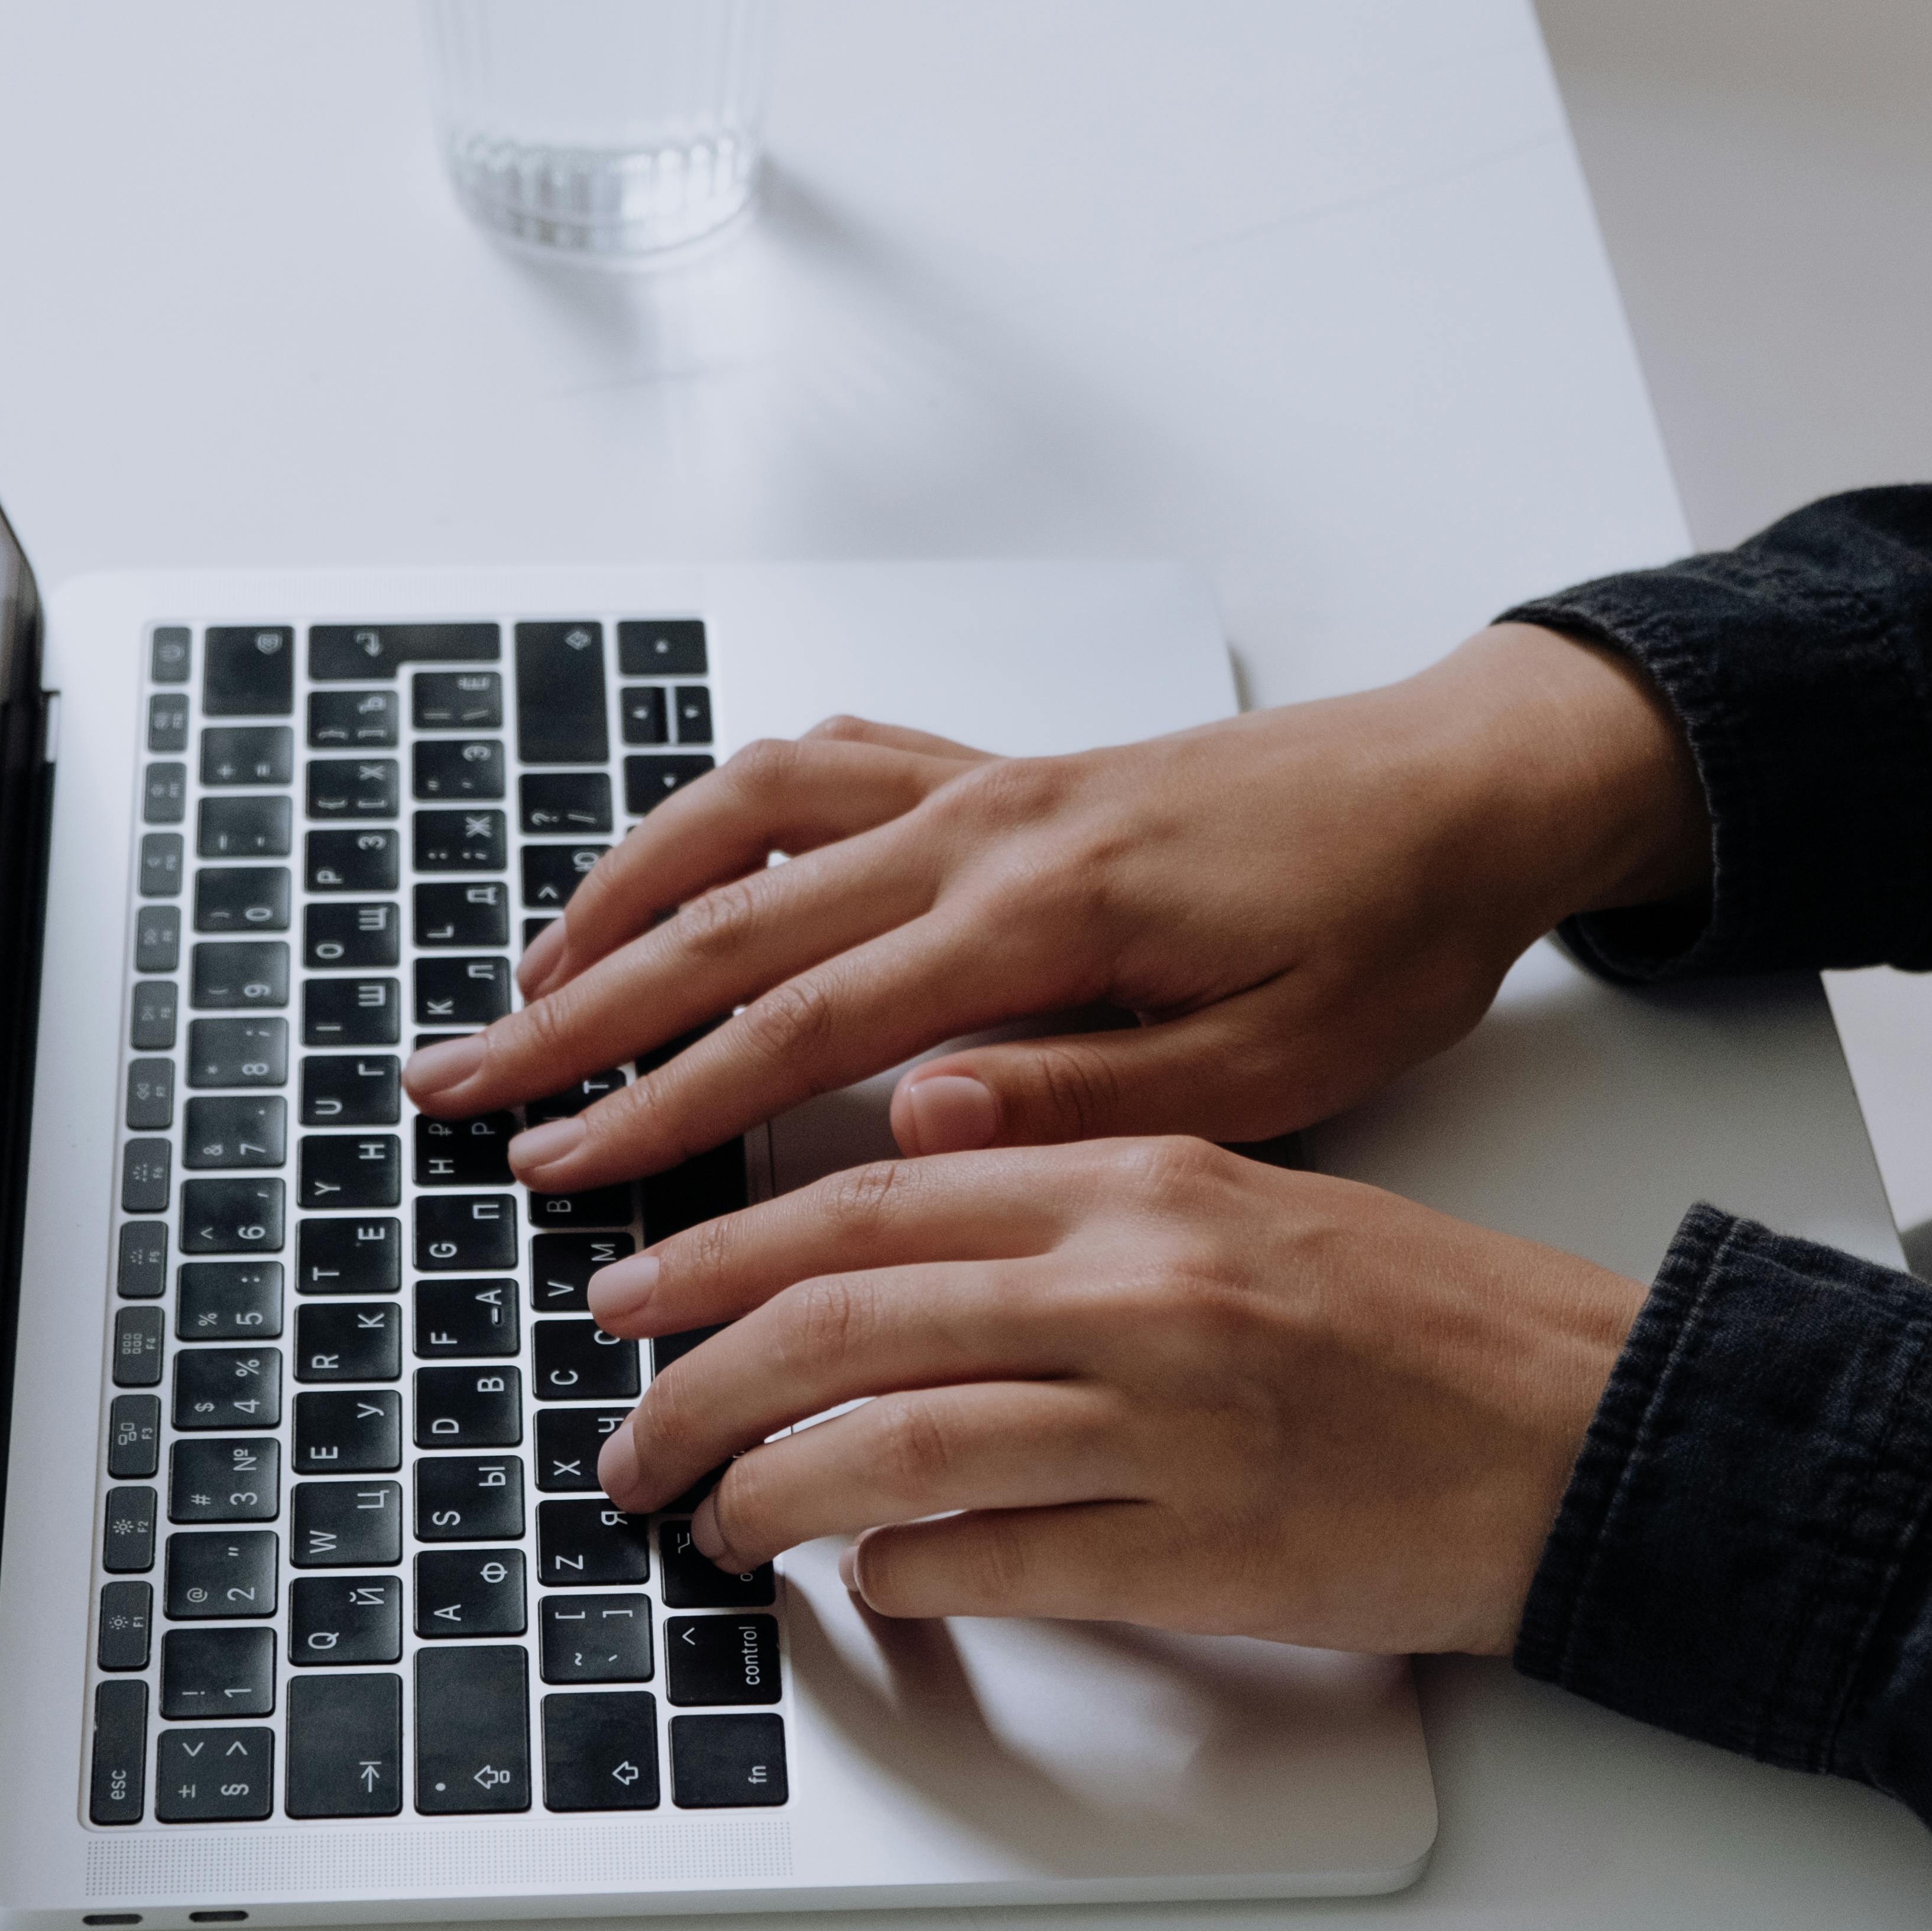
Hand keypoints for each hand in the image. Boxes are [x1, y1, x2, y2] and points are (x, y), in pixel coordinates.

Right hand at [403, 627, 1706, 1192]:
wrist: (1468, 788)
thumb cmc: (1390, 933)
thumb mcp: (1280, 1063)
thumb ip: (1090, 1095)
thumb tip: (909, 1118)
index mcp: (1044, 916)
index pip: (798, 1027)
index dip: (659, 1104)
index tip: (557, 1167)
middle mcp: (986, 826)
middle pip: (729, 922)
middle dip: (577, 1015)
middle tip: (463, 1087)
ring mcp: (984, 778)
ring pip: (745, 823)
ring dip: (618, 902)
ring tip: (528, 988)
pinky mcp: (1002, 763)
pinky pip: (819, 765)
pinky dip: (717, 816)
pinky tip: (673, 873)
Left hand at [589, 1138, 1642, 1656]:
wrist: (1587, 1426)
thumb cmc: (1420, 1326)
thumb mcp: (1240, 1205)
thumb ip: (1072, 1204)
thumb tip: (895, 1235)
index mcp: (1139, 1181)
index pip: (866, 1205)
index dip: (718, 1257)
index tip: (633, 1301)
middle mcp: (1135, 1287)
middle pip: (838, 1322)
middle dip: (694, 1388)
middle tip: (628, 1442)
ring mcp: (1163, 1423)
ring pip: (884, 1447)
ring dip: (767, 1497)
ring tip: (715, 1527)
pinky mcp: (1196, 1552)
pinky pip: (989, 1562)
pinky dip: (899, 1576)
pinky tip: (869, 1582)